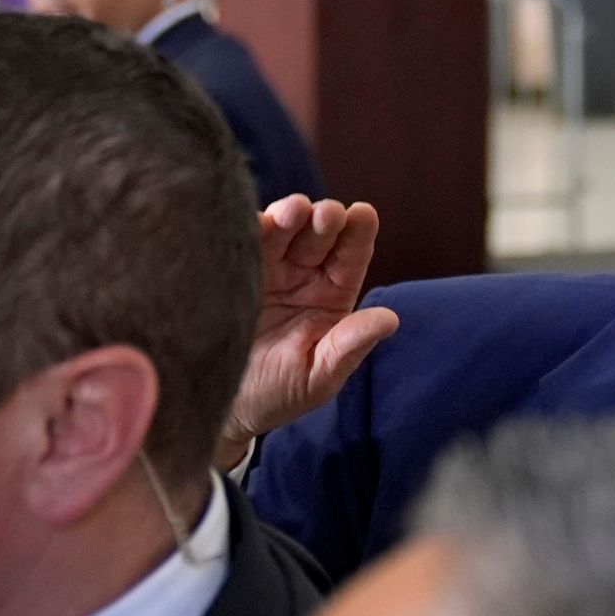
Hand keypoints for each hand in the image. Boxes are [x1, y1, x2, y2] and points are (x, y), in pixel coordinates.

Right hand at [223, 196, 398, 462]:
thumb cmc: (279, 394)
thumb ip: (350, 346)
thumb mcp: (319, 376)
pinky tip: (254, 219)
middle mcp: (302, 275)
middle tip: (327, 214)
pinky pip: (242, 241)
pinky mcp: (231, 270)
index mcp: (332, 296)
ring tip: (294, 210)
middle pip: (318, 235)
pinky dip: (248, 226)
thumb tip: (390, 320)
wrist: (224, 405)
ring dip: (288, 214)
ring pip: (281, 230)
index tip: (363, 214)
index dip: (358, 233)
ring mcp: (266, 269)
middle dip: (325, 219)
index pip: (351, 256)